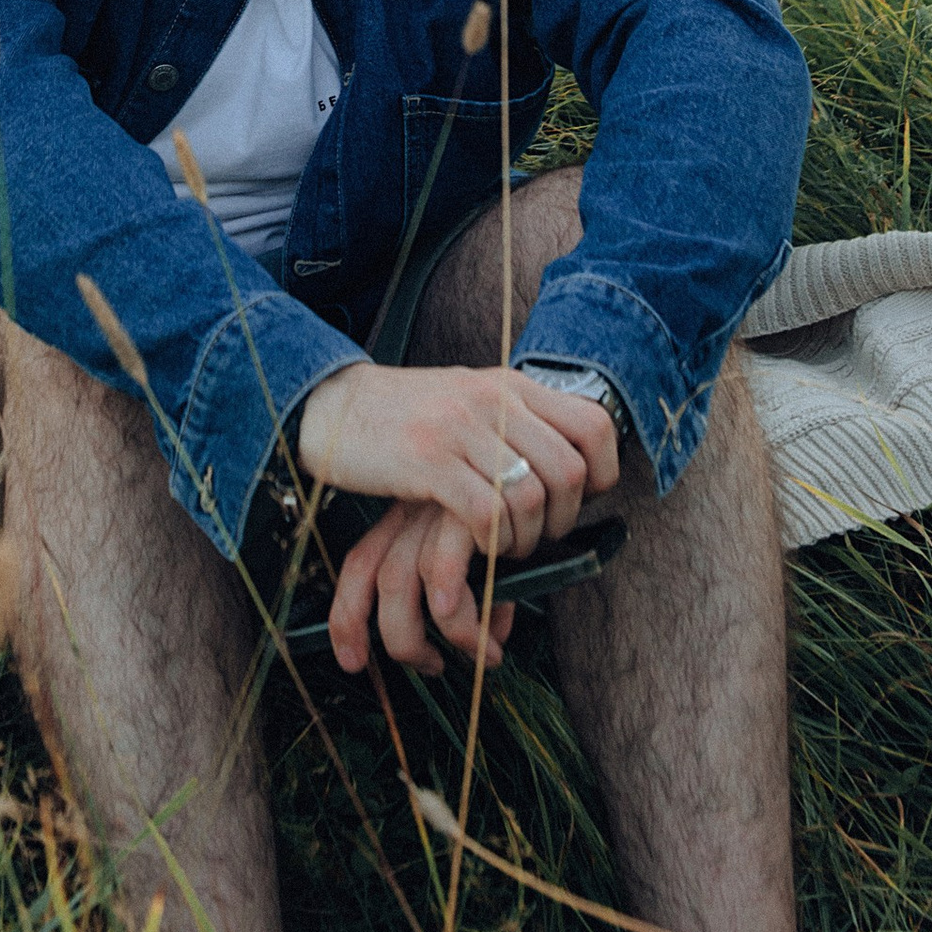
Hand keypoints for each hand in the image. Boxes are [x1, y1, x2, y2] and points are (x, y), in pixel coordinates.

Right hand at [296, 356, 619, 668]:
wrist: (330, 405)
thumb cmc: (405, 415)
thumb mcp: (470, 401)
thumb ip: (517, 422)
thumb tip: (570, 467)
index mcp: (512, 385)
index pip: (595, 425)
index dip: (602, 473)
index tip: (576, 501)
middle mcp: (495, 400)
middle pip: (570, 471)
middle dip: (562, 519)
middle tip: (536, 536)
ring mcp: (461, 428)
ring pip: (530, 496)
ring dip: (524, 538)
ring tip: (503, 546)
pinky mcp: (427, 461)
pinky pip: (486, 512)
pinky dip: (491, 541)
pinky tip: (477, 546)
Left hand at [327, 499, 526, 674]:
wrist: (558, 442)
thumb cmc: (532, 506)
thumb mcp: (500, 555)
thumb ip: (488, 594)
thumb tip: (490, 640)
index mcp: (411, 515)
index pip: (361, 564)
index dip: (347, 616)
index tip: (351, 662)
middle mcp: (416, 509)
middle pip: (370, 573)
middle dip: (395, 636)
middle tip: (434, 668)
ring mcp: (437, 506)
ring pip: (401, 579)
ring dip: (435, 633)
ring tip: (481, 657)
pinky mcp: (464, 506)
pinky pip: (443, 568)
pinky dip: (455, 611)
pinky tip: (487, 635)